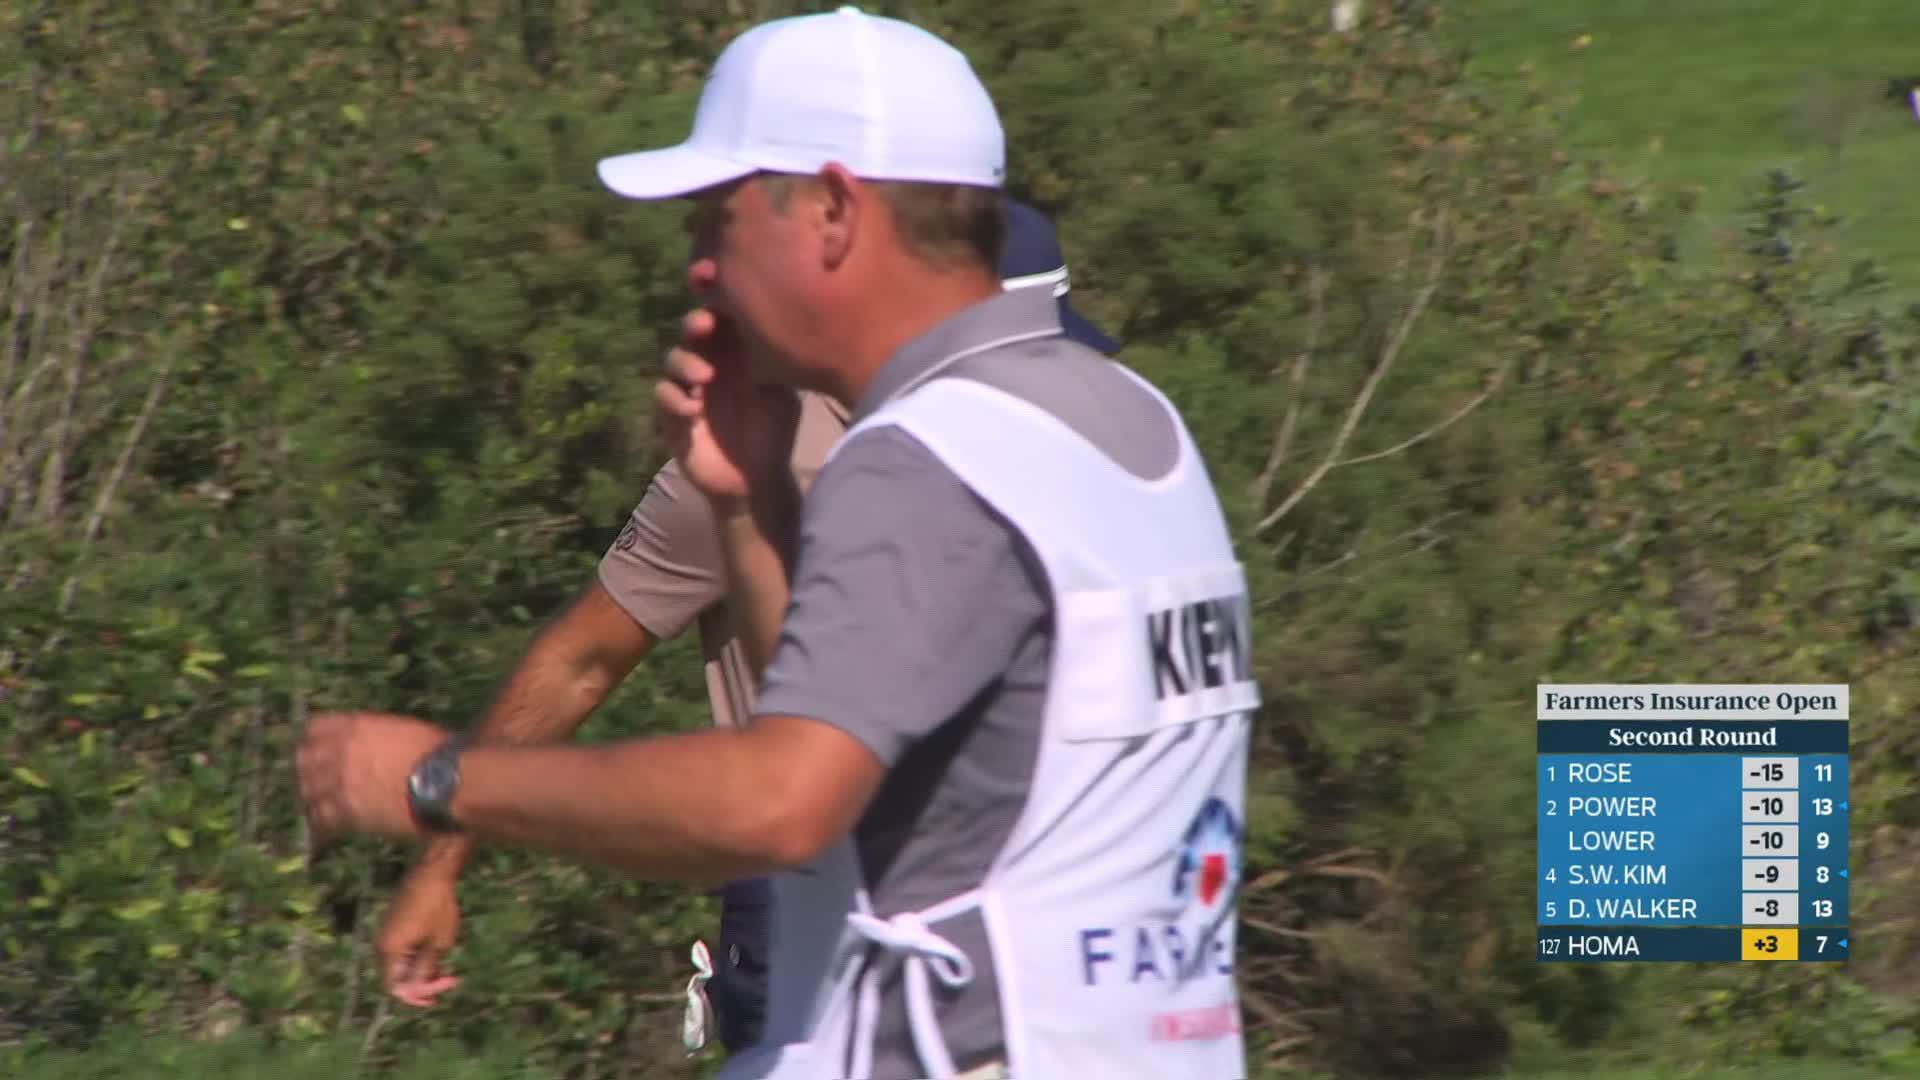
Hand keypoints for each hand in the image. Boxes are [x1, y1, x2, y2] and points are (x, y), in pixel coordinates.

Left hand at [296, 711, 449, 844]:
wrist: (447, 782)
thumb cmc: (439, 753)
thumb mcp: (405, 731)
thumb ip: (379, 736)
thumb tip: (377, 746)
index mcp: (356, 726)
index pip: (314, 729)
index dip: (314, 741)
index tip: (318, 751)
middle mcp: (341, 751)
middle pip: (303, 759)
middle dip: (307, 770)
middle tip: (315, 783)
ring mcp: (340, 781)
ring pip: (307, 790)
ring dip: (312, 799)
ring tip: (319, 809)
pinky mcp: (346, 811)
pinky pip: (320, 819)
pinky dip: (320, 826)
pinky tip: (324, 833)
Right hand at [377, 868, 463, 1006]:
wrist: (433, 872)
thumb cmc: (438, 907)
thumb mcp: (438, 944)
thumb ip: (426, 970)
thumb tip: (417, 991)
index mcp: (388, 951)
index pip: (395, 988)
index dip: (416, 997)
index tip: (439, 995)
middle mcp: (382, 944)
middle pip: (399, 977)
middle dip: (424, 983)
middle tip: (451, 980)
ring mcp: (388, 934)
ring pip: (403, 964)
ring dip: (424, 971)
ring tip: (449, 969)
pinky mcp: (396, 926)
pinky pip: (405, 950)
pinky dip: (421, 957)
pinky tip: (441, 955)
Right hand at [653, 307, 799, 506]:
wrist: (757, 479)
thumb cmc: (773, 433)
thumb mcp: (782, 394)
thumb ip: (774, 362)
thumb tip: (777, 325)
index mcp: (735, 355)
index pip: (722, 319)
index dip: (718, 305)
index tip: (725, 300)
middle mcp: (709, 365)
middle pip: (692, 331)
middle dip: (695, 324)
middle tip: (705, 326)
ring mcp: (689, 389)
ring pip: (673, 360)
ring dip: (685, 362)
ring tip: (706, 377)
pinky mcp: (672, 417)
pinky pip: (662, 397)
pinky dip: (673, 398)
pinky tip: (693, 410)